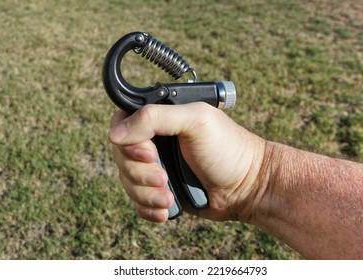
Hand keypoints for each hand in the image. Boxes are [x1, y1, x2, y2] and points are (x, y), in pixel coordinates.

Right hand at [108, 103, 265, 222]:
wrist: (247, 186)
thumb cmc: (227, 149)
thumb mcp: (196, 121)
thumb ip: (155, 118)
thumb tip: (115, 133)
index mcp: (161, 118)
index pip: (122, 123)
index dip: (129, 142)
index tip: (150, 154)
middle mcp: (155, 141)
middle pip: (121, 156)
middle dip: (140, 172)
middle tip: (164, 177)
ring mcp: (156, 166)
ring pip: (127, 181)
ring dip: (146, 193)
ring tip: (169, 196)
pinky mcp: (159, 190)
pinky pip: (137, 201)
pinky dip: (148, 207)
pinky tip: (166, 209)